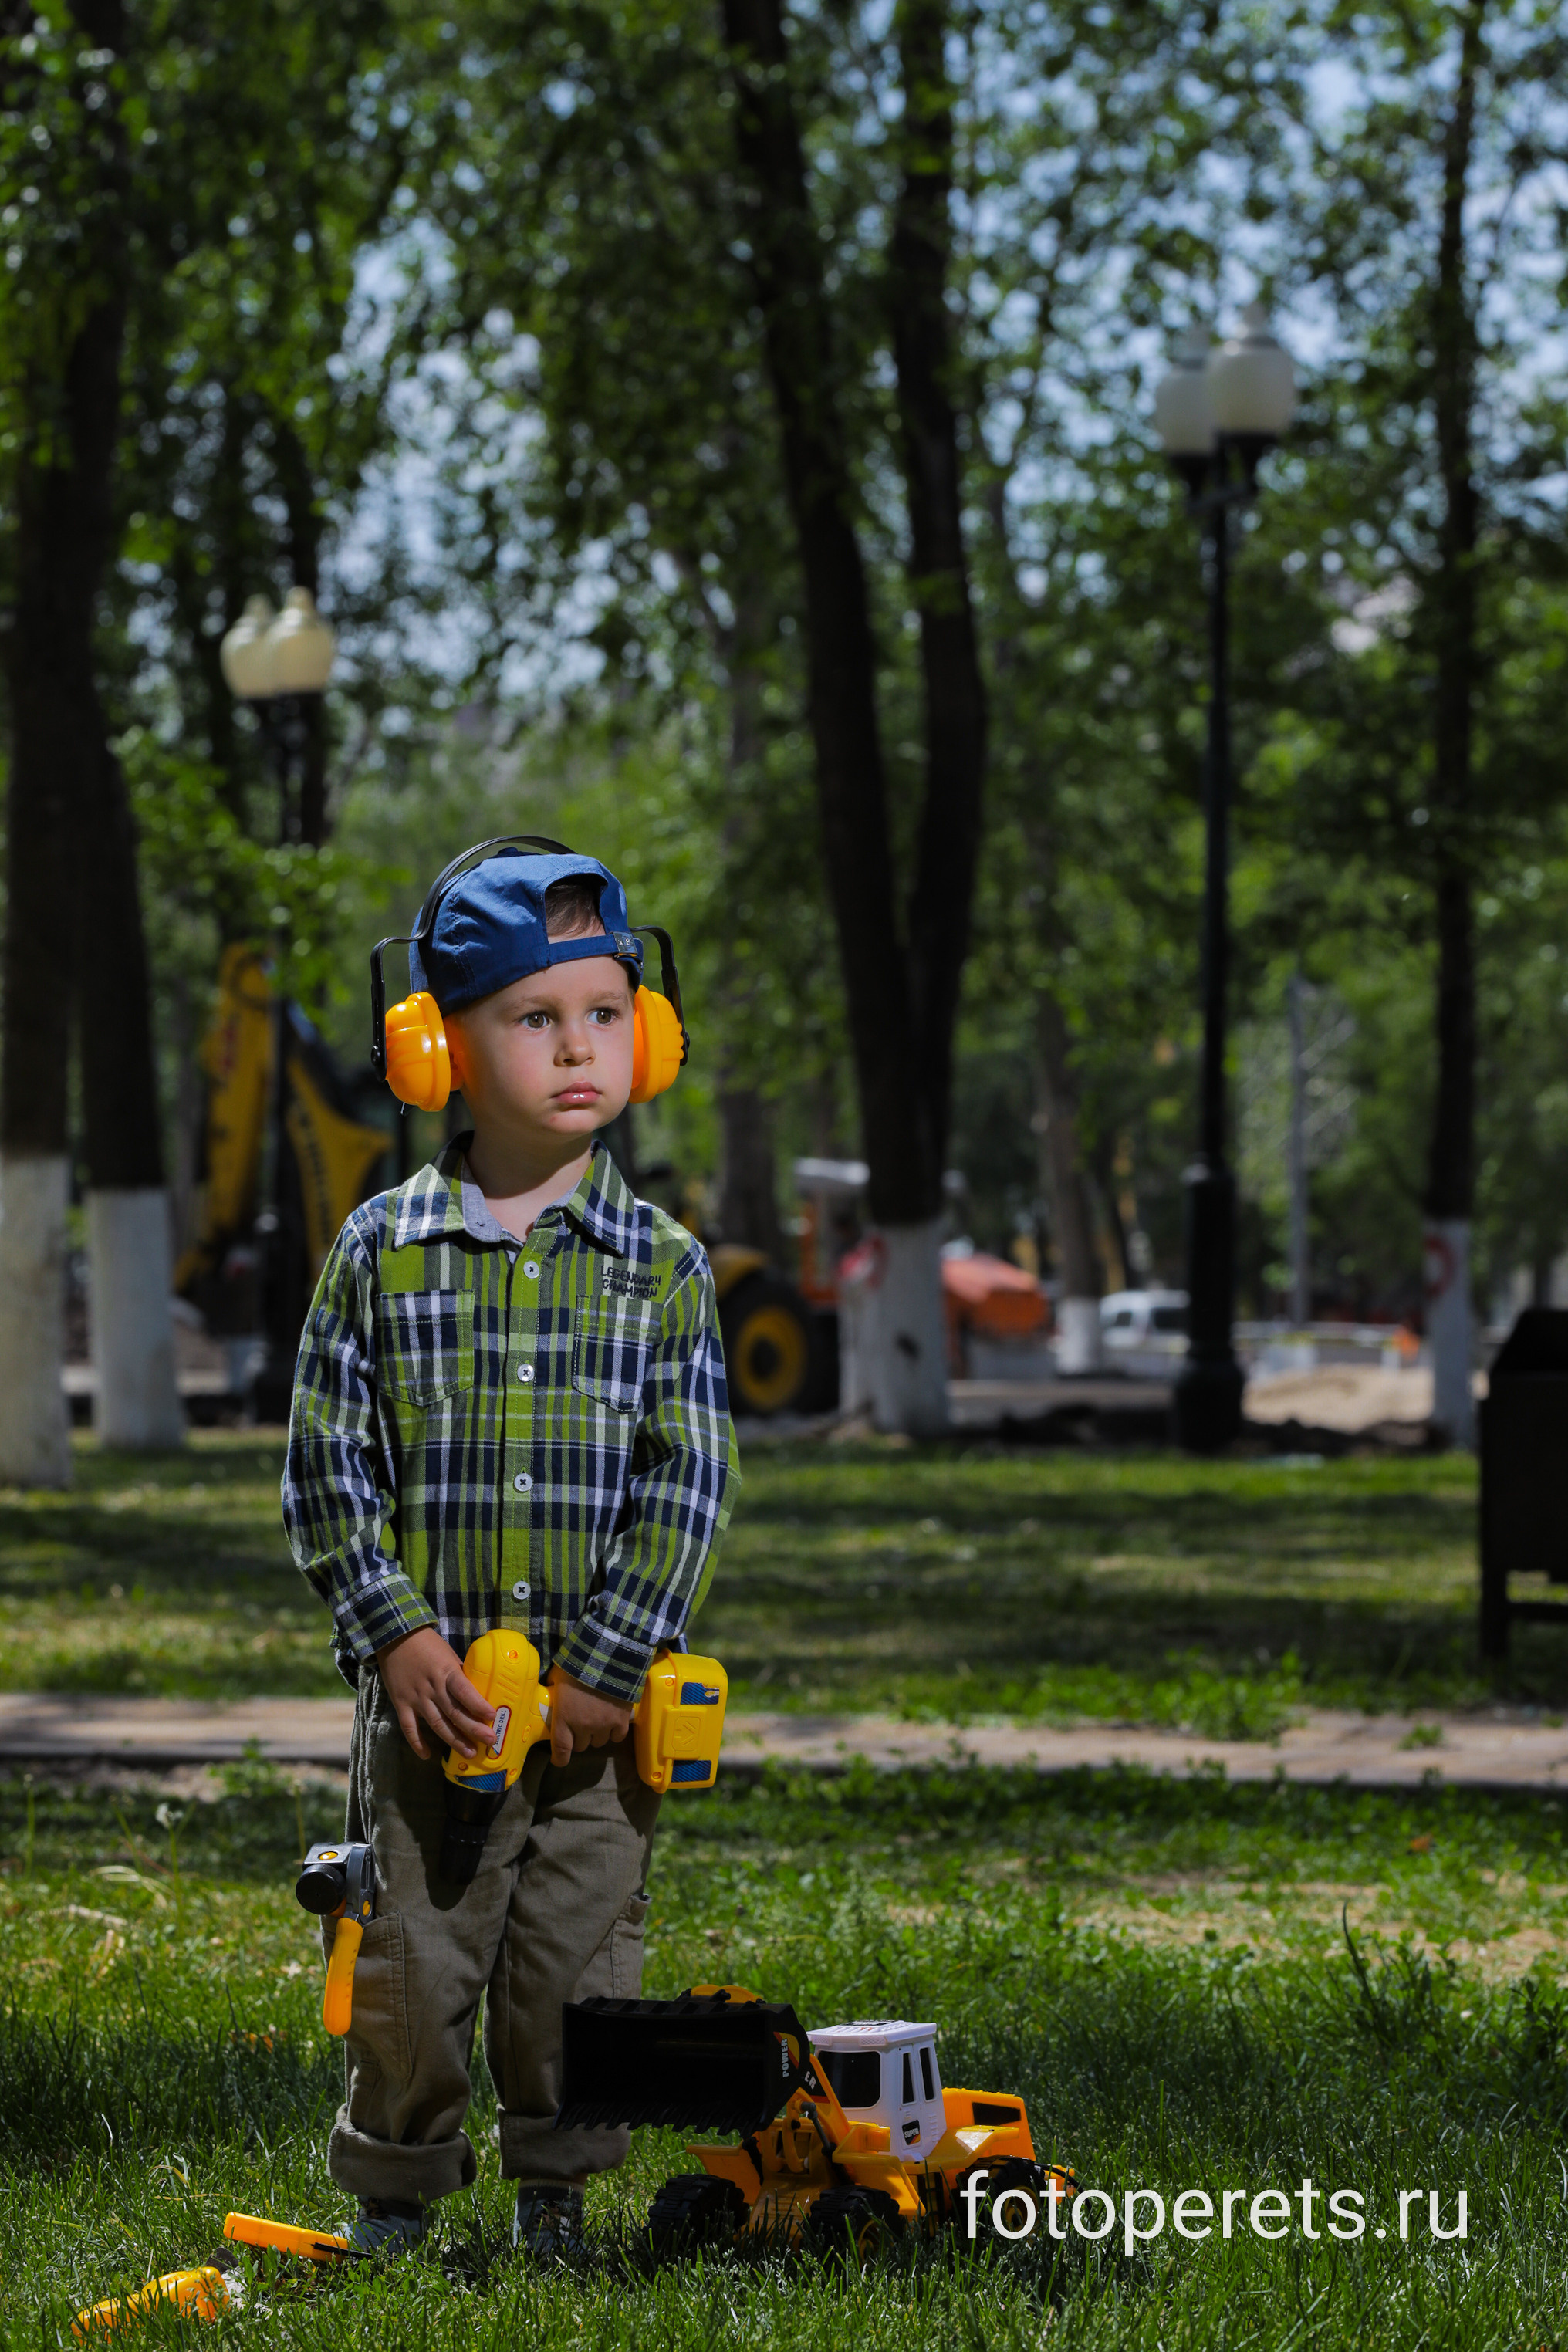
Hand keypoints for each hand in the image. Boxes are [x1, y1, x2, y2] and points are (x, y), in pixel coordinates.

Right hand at [376, 1626, 495, 1761]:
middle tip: (490, 1741)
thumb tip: (478, 1692)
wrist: (395, 1638)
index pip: (464, 1691)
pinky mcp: (401, 1704)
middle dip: (473, 1729)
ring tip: (470, 1753)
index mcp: (446, 1672)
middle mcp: (432, 1687)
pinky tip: (427, 1755)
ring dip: (454, 1740)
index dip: (478, 1705)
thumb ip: (460, 1674)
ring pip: (436, 1724)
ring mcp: (416, 1698)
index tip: (492, 1716)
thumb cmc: (427, 1645)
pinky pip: (409, 1728)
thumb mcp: (449, 1654)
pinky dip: (417, 1743)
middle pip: (454, 1712)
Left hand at [547, 1670, 631, 1768]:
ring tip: (597, 1719)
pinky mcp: (621, 1721)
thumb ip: (553, 1690)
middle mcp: (583, 1727)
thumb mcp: (557, 1677)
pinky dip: (614, 1732)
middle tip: (580, 1723)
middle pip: (580, 1746)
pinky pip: (617, 1737)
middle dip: (578, 1737)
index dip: (559, 1759)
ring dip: (596, 1734)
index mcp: (564, 1718)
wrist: (607, 1656)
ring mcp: (604, 1725)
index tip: (559, 1759)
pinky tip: (613, 1721)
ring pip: (599, 1742)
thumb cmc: (577, 1665)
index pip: (561, 1750)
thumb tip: (549, 1693)